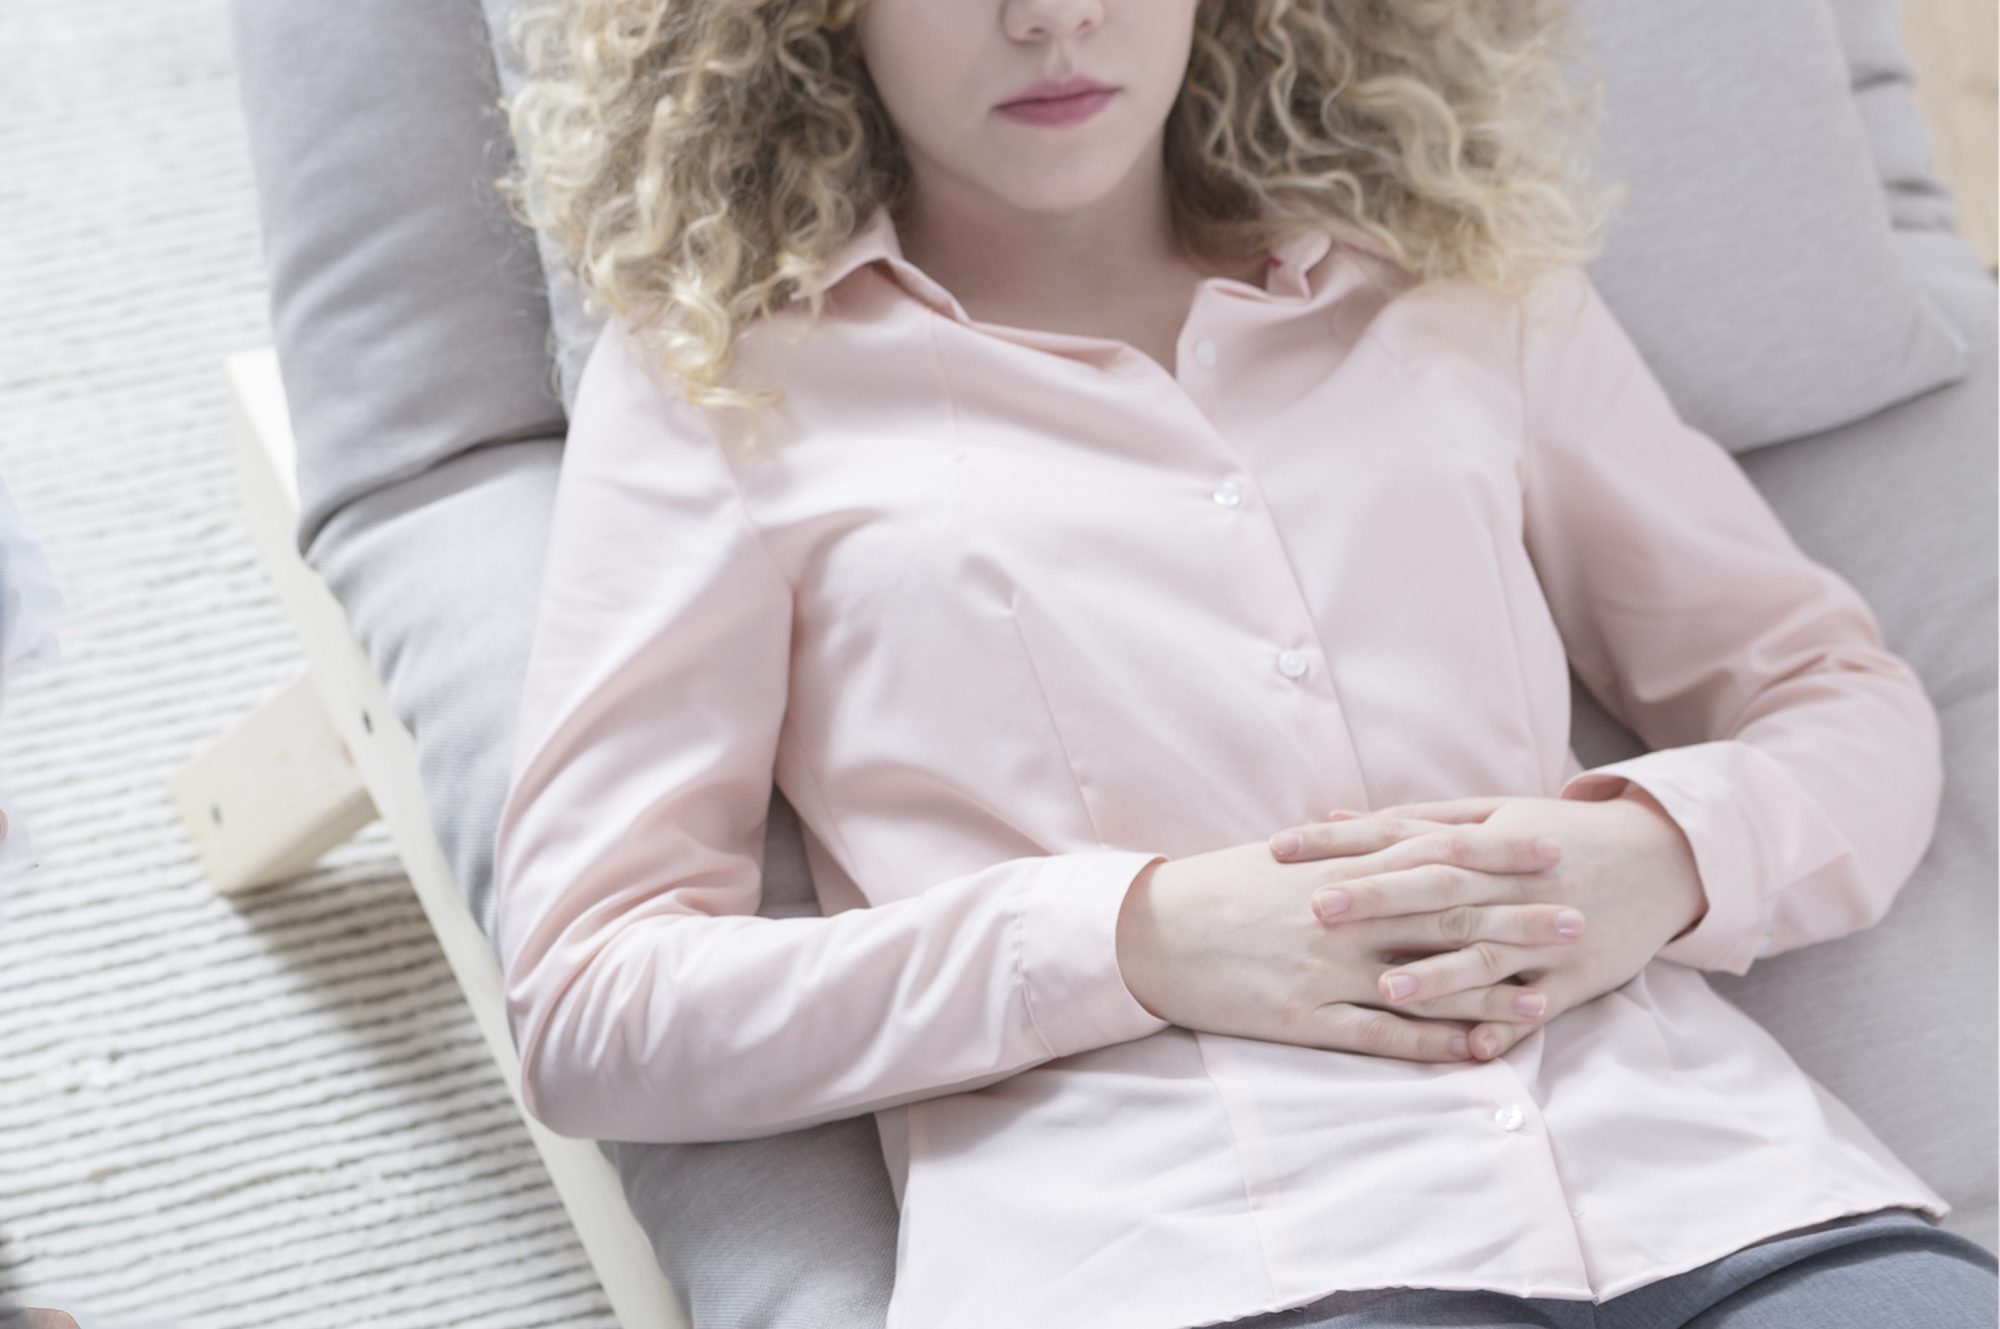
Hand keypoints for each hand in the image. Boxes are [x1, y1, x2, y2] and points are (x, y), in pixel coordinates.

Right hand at [1116, 826, 1584, 1062]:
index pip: (1433, 856)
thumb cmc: (1217, 890)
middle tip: (1578, 919)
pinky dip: (1435, 1044)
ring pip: (1426, 981)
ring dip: (1491, 989)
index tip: (1547, 848)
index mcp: (1340, 870)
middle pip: (1446, 916)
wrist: (1149, 930)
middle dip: (1517, 919)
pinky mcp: (1305, 1016)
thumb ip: (1345, 853)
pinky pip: (1383, 1036)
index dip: (1495, 853)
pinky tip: (1478, 1051)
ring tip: (1549, 995)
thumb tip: (1394, 840)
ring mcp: (1326, 968)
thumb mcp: (1286, 860)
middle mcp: (1342, 917)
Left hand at [1268, 787, 1706, 1060]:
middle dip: (1377, 900)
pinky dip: (1508, 1026)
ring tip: (1385, 988)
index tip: (1282, 849)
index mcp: (1487, 840)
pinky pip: (1539, 1007)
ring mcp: (1546, 934)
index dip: (1343, 844)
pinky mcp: (1577, 978)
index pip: (1404, 837)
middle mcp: (1513, 885)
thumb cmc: (1557, 835)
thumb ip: (1415, 820)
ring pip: (1488, 955)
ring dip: (1438, 975)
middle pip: (1438, 891)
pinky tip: (1473, 1048)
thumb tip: (1334, 817)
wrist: (1662, 860)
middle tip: (1315, 910)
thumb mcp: (1492, 815)